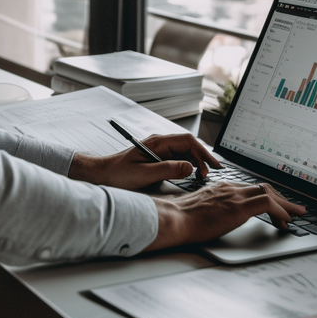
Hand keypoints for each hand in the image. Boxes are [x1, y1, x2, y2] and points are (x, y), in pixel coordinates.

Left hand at [68, 133, 220, 190]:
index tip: (211, 166)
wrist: (102, 175)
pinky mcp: (158, 160)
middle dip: (203, 158)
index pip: (187, 141)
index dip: (202, 152)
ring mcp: (159, 152)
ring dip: (197, 163)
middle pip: (188, 146)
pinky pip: (178, 160)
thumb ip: (167, 169)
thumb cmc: (118, 173)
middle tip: (213, 173)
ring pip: (185, 153)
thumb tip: (189, 167)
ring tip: (205, 176)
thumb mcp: (143, 174)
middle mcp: (160, 144)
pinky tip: (193, 176)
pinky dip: (188, 167)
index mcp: (157, 143)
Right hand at [145, 182, 306, 250]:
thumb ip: (212, 208)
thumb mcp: (200, 209)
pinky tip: (285, 220)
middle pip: (263, 188)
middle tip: (294, 209)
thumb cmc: (181, 218)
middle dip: (281, 199)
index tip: (275, 205)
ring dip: (285, 205)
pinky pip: (267, 203)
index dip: (266, 196)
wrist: (174, 218)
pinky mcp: (238, 207)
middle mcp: (229, 188)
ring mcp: (234, 196)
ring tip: (297, 215)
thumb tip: (218, 217)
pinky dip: (280, 211)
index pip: (250, 188)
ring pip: (268, 194)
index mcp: (221, 188)